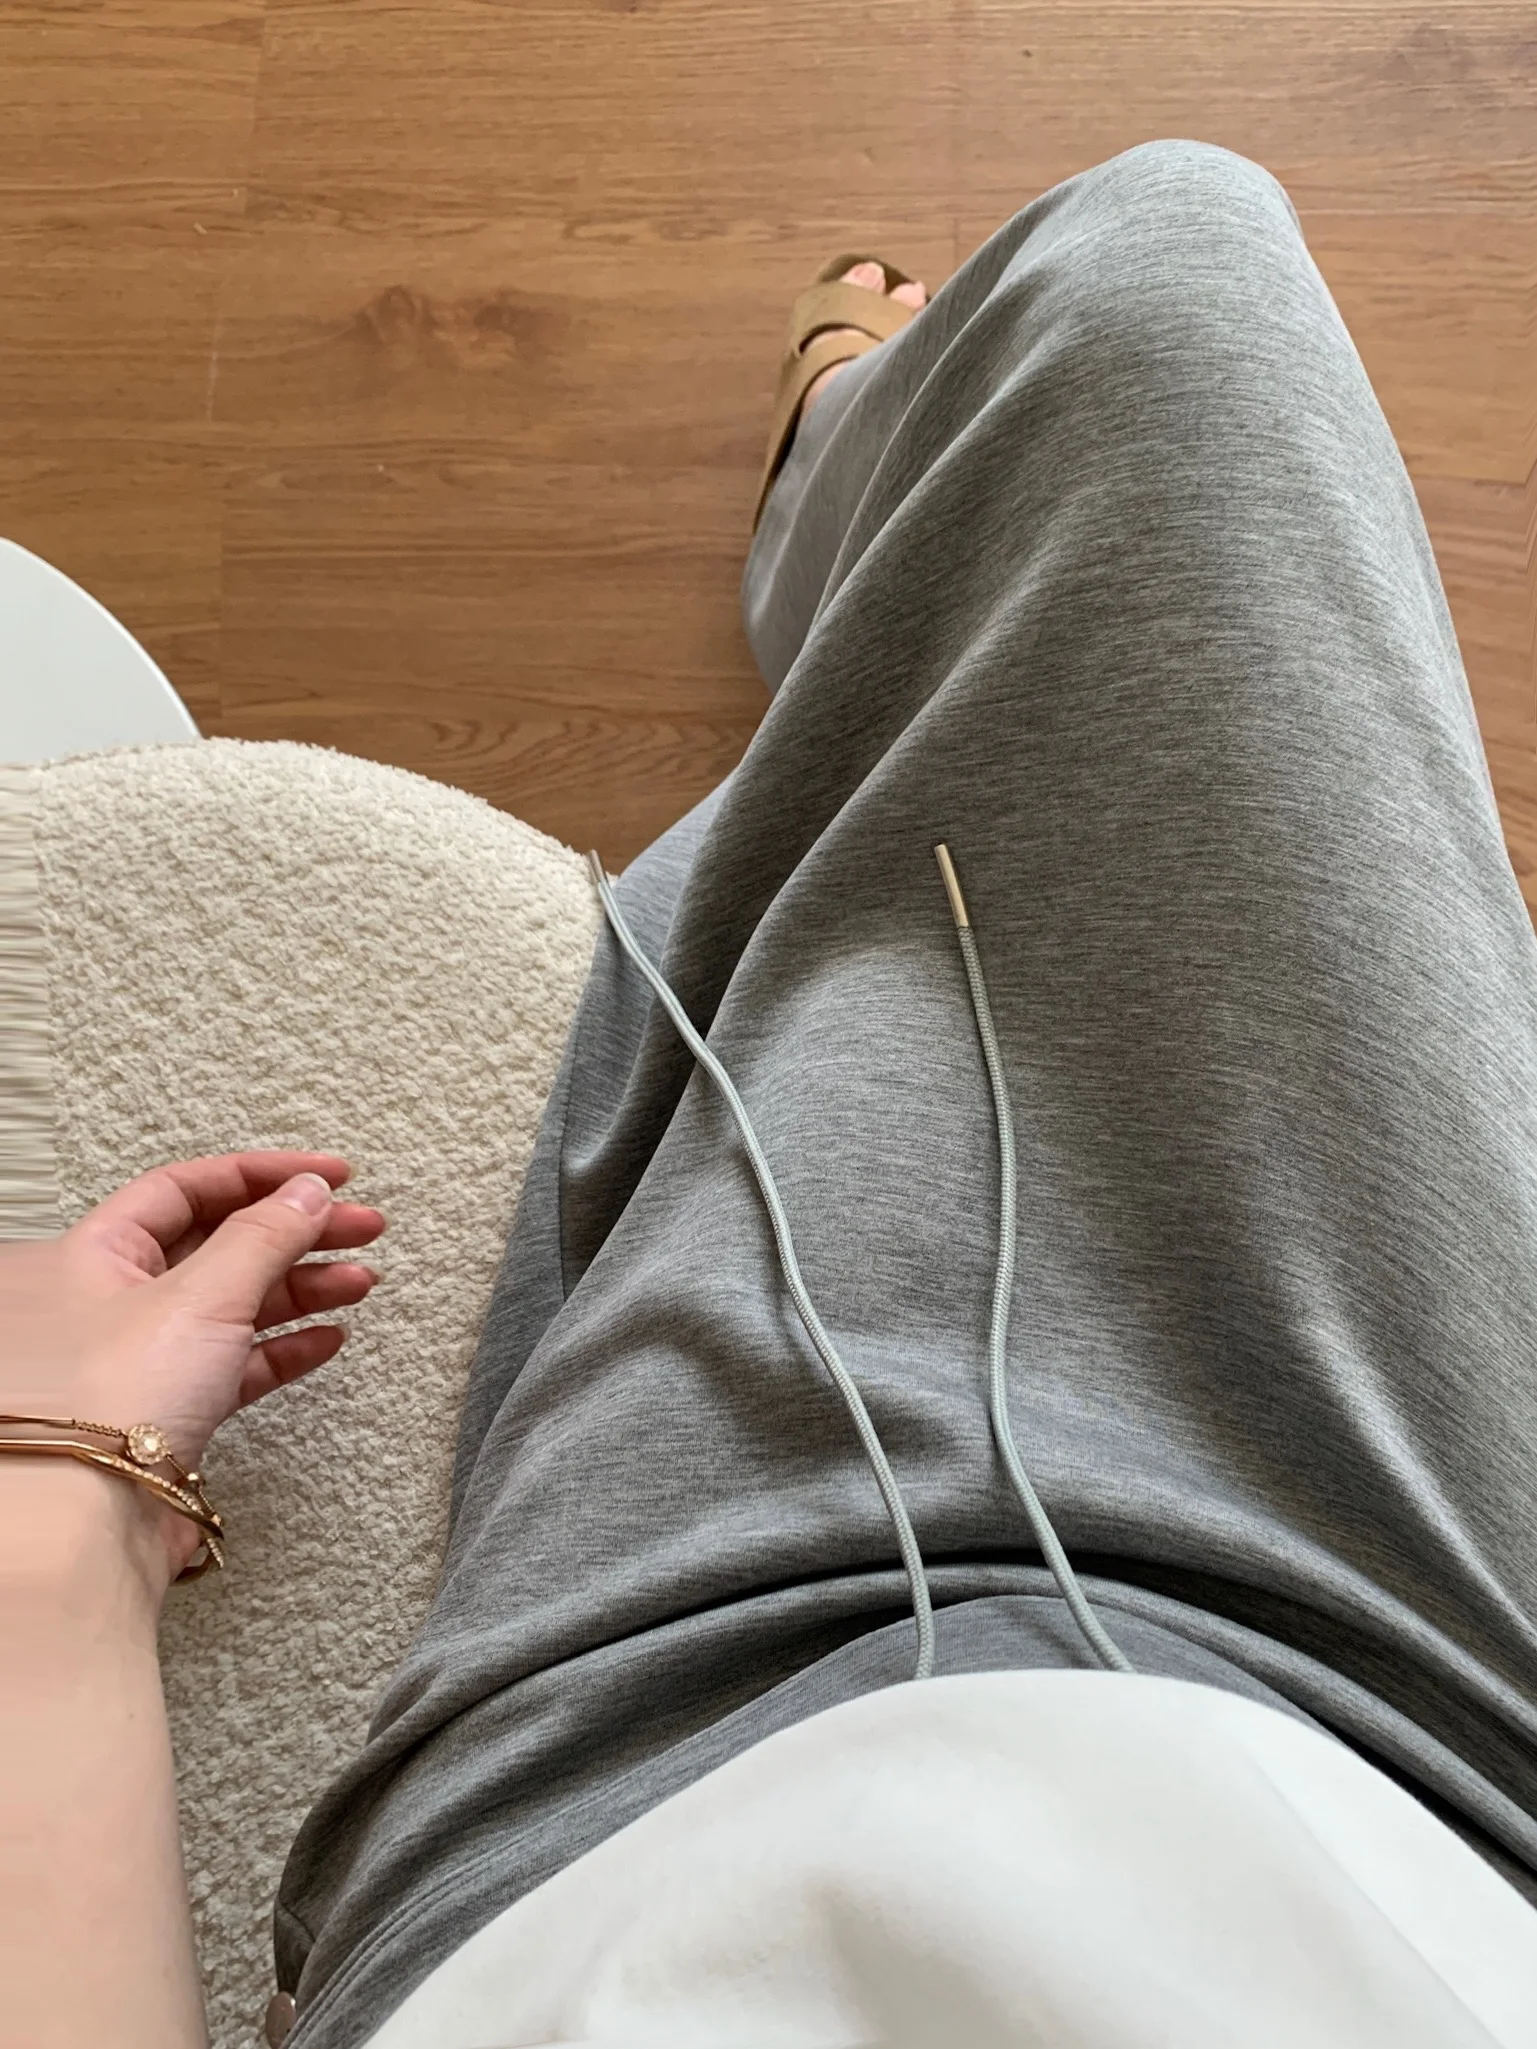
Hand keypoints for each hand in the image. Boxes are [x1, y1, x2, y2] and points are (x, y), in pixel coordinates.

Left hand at [0, 1151, 386, 1582]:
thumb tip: (307, 1190)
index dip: (261, 1175)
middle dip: (296, 1232)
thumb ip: (265, 1235)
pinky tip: (328, 1337)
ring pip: (232, 1304)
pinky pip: (233, 1364)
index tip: (328, 1176)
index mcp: (87, 1254)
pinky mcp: (168, 1414)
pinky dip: (282, 1348)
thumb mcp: (202, 1295)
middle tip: (363, 1225)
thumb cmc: (112, 1403)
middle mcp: (106, 1302)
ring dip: (301, 1287)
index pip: (184, 1188)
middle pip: (216, 1244)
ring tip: (362, 1280)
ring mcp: (138, 1360)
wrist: (86, 1530)